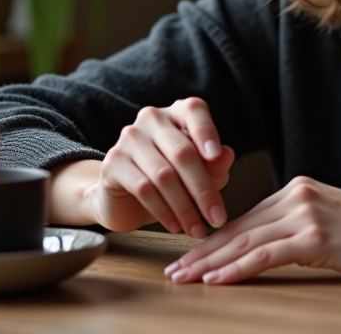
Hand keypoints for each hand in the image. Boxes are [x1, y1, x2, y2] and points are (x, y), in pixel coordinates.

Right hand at [74, 97, 234, 236]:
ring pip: (164, 175)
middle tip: (217, 218)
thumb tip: (227, 155)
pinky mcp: (113, 163)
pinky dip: (163, 210)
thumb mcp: (201, 173)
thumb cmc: (172, 180)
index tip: (217, 157)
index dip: (206, 132)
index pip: (194, 110)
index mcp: (177, 113)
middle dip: (203, 190)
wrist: (126, 199)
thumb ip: (215, 164)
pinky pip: (143, 188)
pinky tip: (175, 226)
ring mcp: (129, 139)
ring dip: (185, 207)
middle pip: (182, 152)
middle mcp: (152, 119)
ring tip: (198, 229)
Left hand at [164, 177, 340, 283]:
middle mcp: (296, 195)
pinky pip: (264, 255)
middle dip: (203, 251)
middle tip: (174, 270)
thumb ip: (300, 225)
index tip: (191, 256)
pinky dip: (236, 268)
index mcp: (298, 189)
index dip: (215, 239)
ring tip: (184, 278)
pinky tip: (216, 280)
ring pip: (244, 241)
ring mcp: (304, 214)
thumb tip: (270, 244)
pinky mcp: (313, 237)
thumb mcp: (331, 220)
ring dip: (209, 262)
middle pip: (238, 228)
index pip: (246, 218)